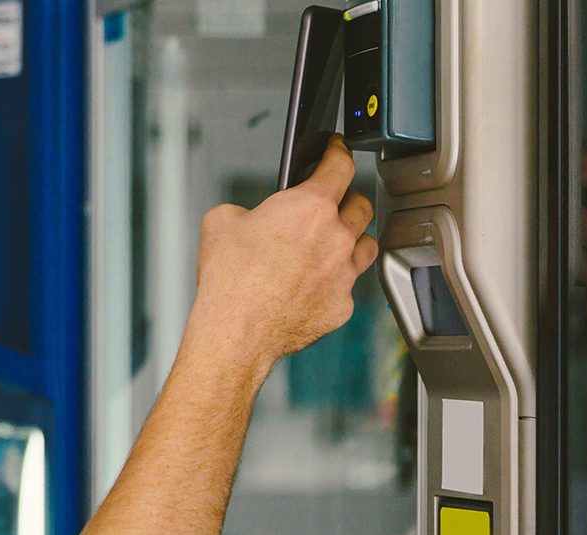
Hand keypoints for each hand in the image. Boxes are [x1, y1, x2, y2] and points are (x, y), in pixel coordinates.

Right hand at [190, 135, 377, 366]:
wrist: (235, 332)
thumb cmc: (229, 282)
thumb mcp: (220, 222)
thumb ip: (245, 210)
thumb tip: (249, 218)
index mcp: (310, 206)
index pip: (340, 165)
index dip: (339, 151)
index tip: (337, 150)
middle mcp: (335, 237)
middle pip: (361, 205)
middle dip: (346, 199)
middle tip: (330, 203)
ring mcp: (344, 273)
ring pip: (366, 245)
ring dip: (352, 240)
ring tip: (331, 245)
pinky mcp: (342, 305)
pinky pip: (350, 286)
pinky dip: (337, 282)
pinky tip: (315, 285)